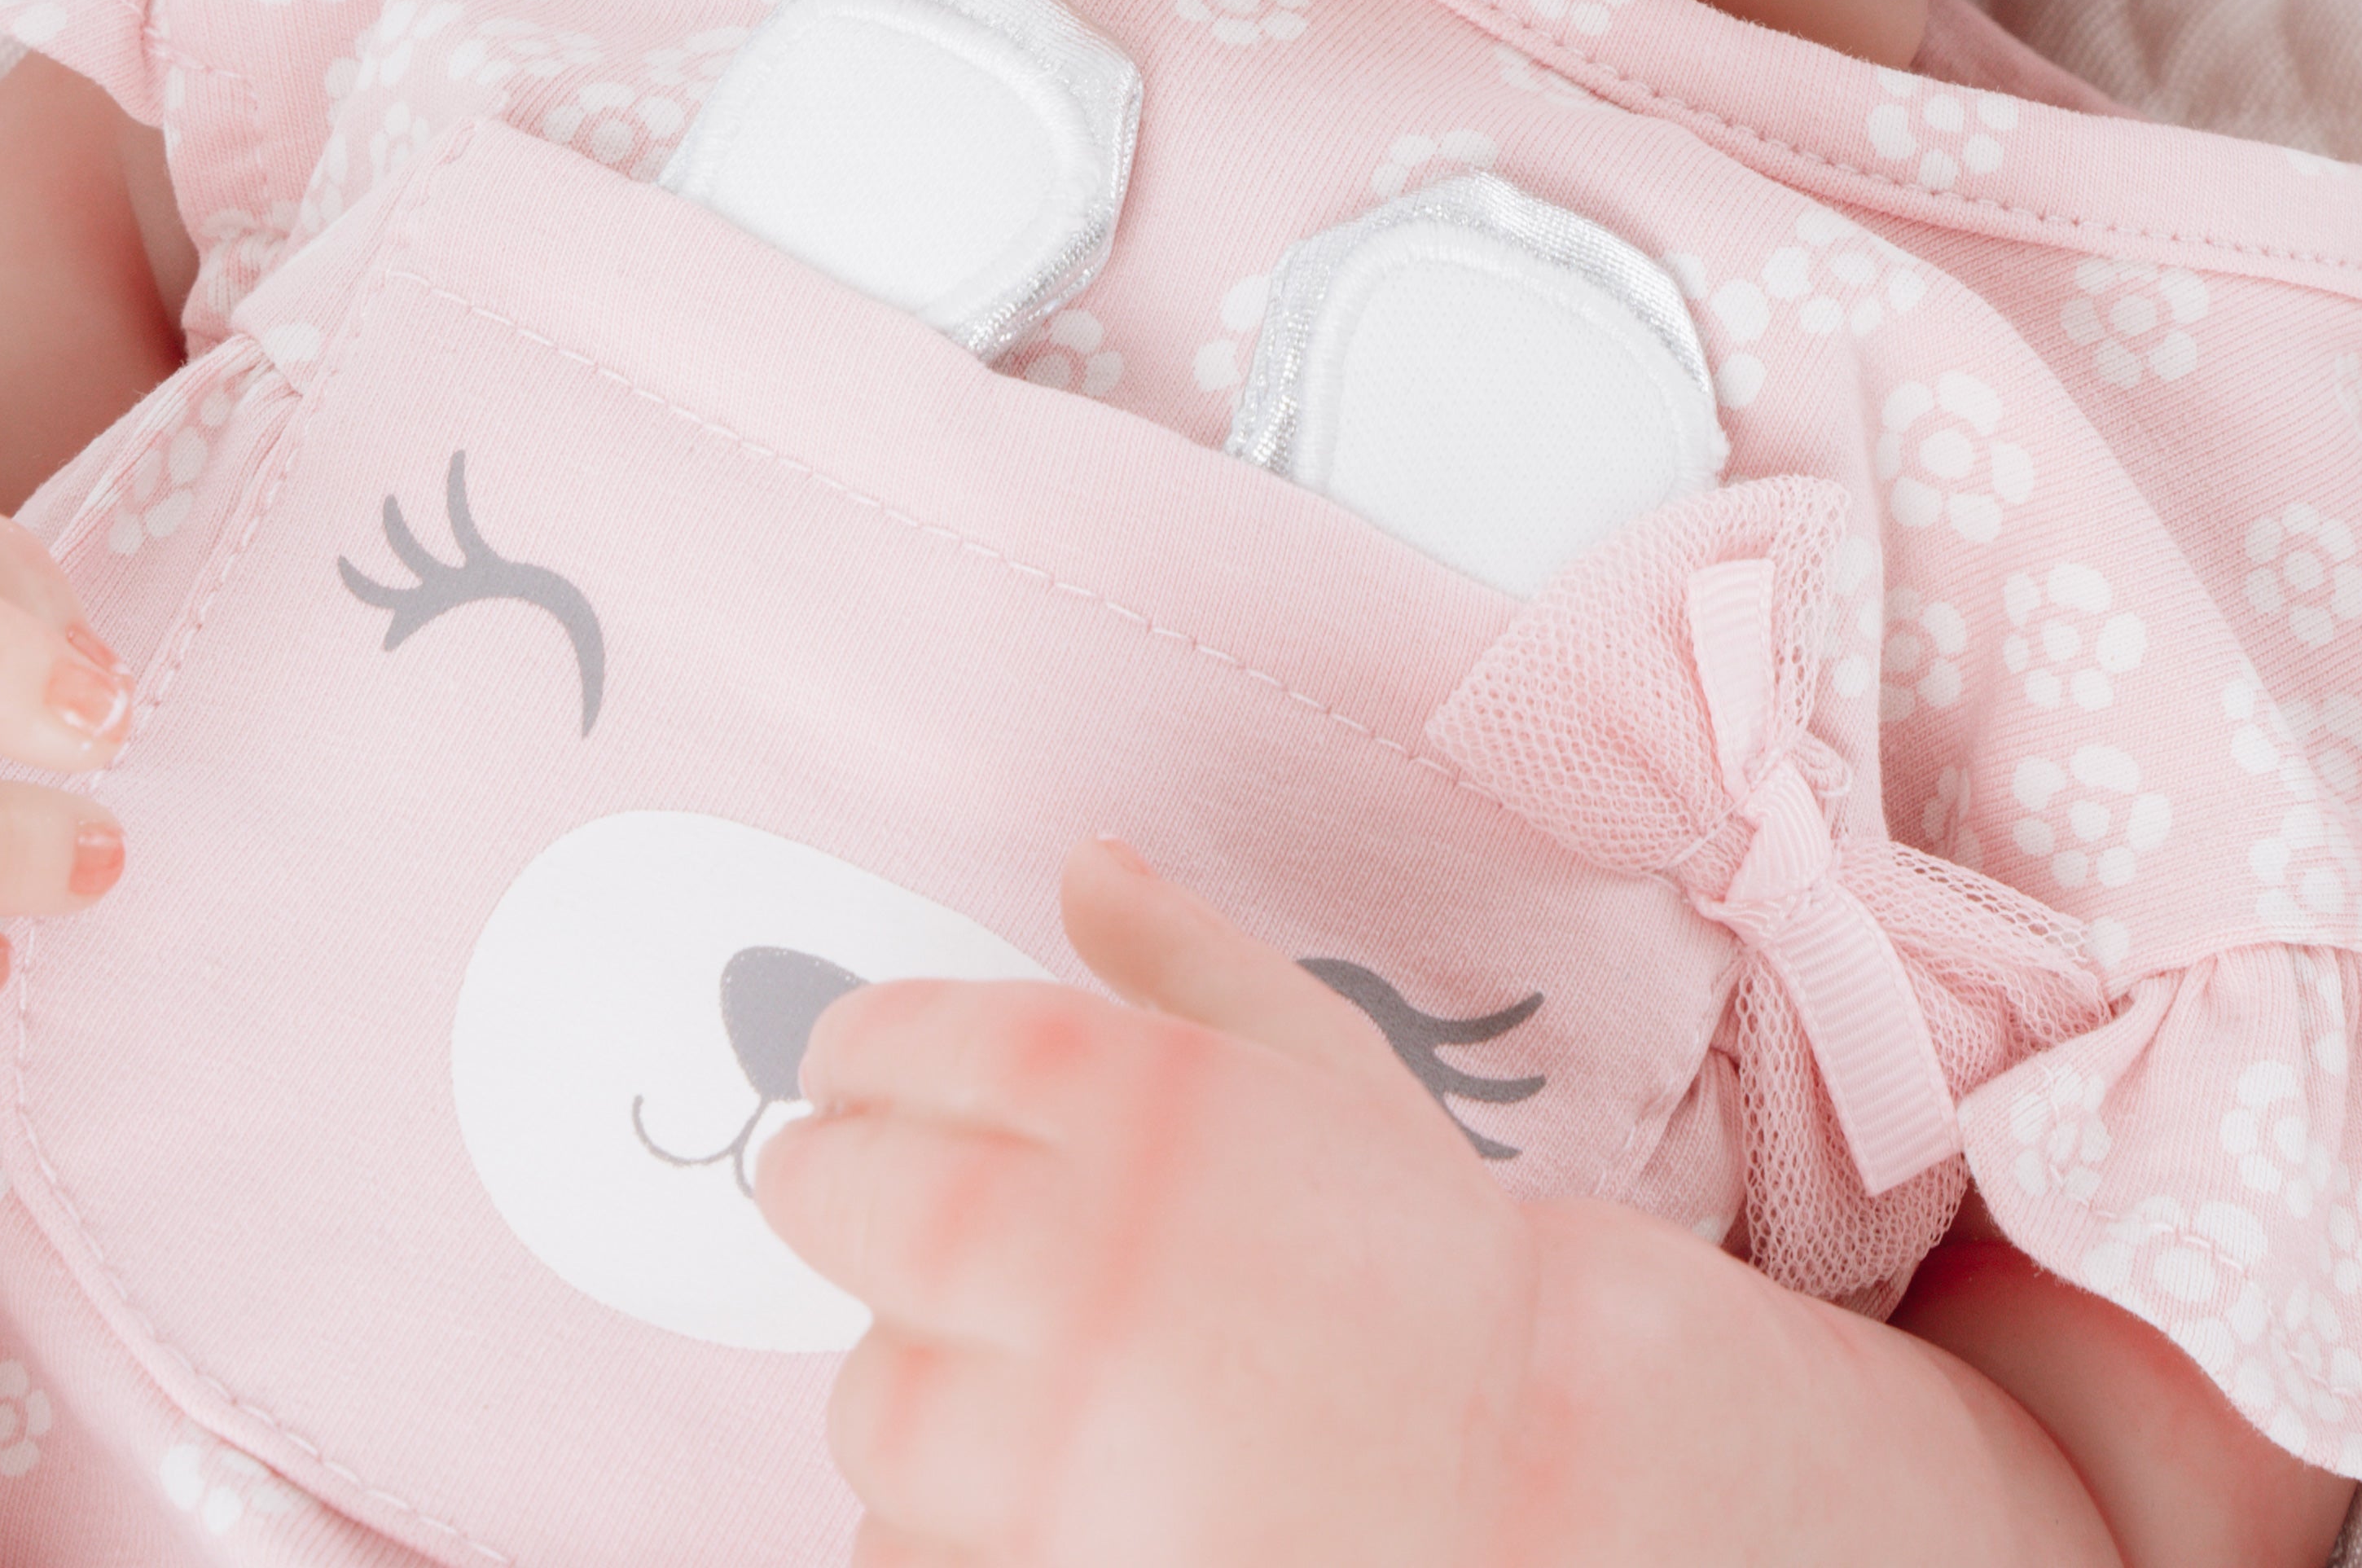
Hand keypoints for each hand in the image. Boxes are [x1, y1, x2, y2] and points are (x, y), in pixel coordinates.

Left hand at [755, 837, 1560, 1567]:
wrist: (1534, 1475)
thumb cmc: (1422, 1266)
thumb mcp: (1322, 1068)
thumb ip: (1183, 958)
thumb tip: (1083, 862)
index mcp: (1135, 1098)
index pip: (900, 1041)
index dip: (855, 1054)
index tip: (849, 1077)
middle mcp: (1076, 1254)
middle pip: (845, 1204)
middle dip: (827, 1192)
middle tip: (848, 1200)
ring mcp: (1058, 1440)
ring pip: (870, 1399)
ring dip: (905, 1378)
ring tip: (997, 1370)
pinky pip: (905, 1550)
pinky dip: (940, 1524)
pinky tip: (1032, 1492)